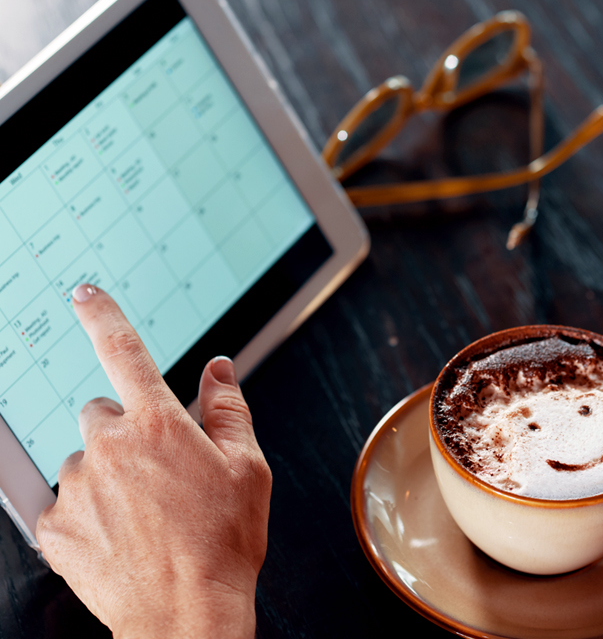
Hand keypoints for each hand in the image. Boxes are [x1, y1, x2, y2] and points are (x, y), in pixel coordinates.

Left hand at [36, 285, 271, 638]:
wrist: (186, 615)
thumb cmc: (224, 542)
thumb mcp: (248, 467)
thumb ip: (229, 408)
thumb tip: (217, 368)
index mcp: (160, 424)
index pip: (124, 352)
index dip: (104, 316)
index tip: (85, 294)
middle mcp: (111, 447)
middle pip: (102, 414)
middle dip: (125, 431)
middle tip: (156, 472)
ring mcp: (78, 487)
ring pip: (84, 460)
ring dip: (106, 475)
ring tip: (141, 514)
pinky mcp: (55, 527)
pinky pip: (64, 503)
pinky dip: (87, 512)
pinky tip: (118, 536)